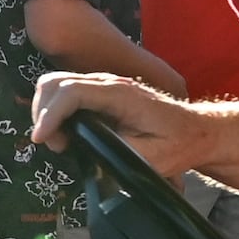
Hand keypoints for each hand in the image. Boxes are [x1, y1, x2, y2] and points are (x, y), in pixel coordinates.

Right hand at [30, 72, 209, 174]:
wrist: (196, 131)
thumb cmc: (178, 143)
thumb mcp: (151, 157)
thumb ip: (117, 152)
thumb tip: (86, 153)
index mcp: (121, 94)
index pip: (72, 92)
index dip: (51, 115)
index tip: (42, 140)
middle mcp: (109, 83)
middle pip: (56, 82)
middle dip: (44, 113)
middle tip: (55, 145)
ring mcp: (103, 86)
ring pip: (56, 84)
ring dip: (47, 112)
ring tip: (60, 142)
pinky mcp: (100, 94)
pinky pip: (66, 93)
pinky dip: (55, 112)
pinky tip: (66, 135)